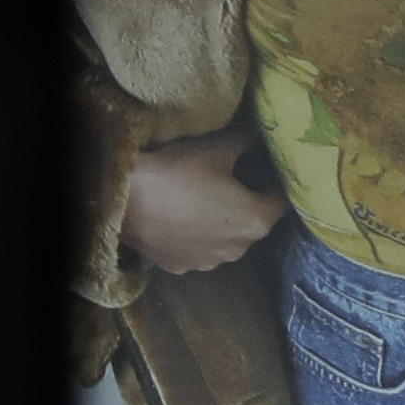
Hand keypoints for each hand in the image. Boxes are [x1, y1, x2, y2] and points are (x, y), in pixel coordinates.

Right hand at [122, 130, 284, 275]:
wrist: (125, 202)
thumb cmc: (178, 172)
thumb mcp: (218, 148)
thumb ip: (246, 143)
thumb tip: (259, 138)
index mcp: (257, 220)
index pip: (279, 200)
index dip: (271, 182)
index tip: (260, 168)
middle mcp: (240, 248)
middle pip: (252, 221)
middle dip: (245, 202)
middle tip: (228, 179)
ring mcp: (210, 262)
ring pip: (224, 238)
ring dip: (220, 222)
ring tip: (200, 199)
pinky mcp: (182, 267)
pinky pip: (197, 248)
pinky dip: (195, 235)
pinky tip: (179, 217)